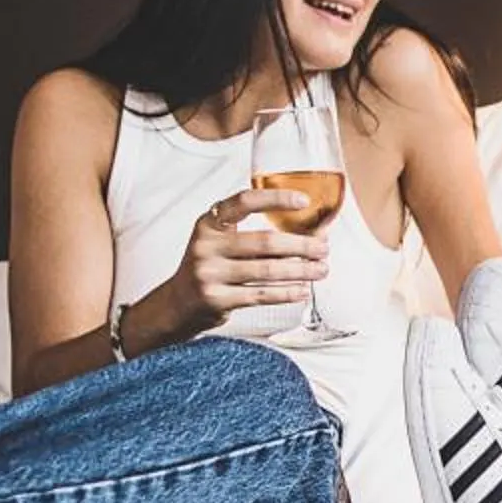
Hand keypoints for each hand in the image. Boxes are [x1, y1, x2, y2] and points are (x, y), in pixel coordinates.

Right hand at [172, 189, 329, 321]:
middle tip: (323, 248)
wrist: (178, 304)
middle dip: (301, 245)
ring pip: (267, 270)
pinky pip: (261, 294)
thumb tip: (309, 233)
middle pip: (265, 241)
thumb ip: (253, 234)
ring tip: (321, 270)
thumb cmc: (210, 267)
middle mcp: (206, 246)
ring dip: (301, 270)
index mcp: (209, 224)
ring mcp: (209, 273)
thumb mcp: (219, 242)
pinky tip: (303, 290)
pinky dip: (286, 292)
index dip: (276, 198)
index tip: (304, 201)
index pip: (244, 202)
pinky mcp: (216, 299)